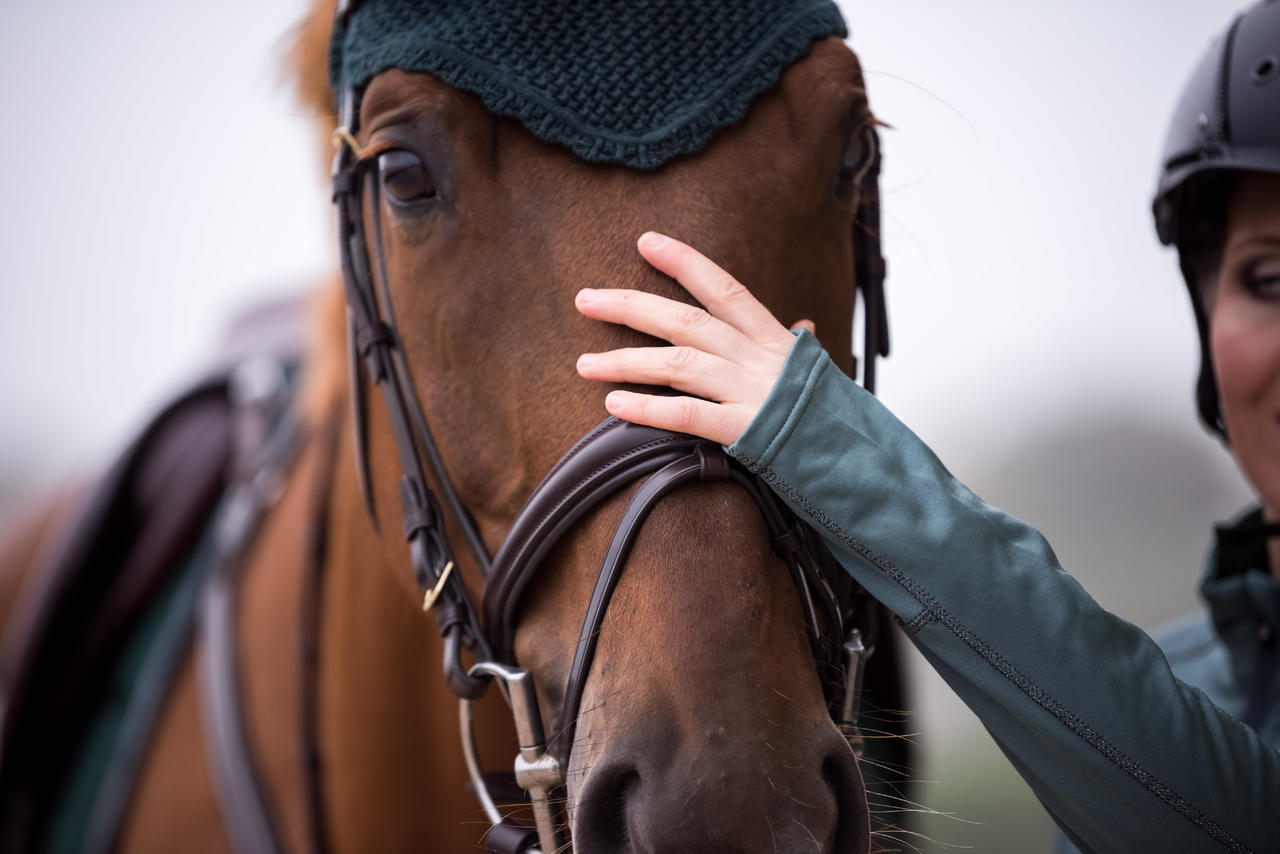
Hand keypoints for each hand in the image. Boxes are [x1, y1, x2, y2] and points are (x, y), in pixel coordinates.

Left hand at [575, 231, 813, 444]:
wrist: (857, 455)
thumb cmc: (830, 412)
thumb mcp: (814, 369)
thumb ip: (797, 344)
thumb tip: (802, 324)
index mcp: (769, 336)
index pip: (722, 287)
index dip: (683, 262)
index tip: (645, 242)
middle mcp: (754, 357)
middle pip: (684, 321)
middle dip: (630, 307)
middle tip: (585, 300)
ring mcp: (747, 392)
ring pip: (677, 365)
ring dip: (625, 361)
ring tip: (585, 365)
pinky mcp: (742, 429)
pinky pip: (686, 415)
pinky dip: (647, 409)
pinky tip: (615, 404)